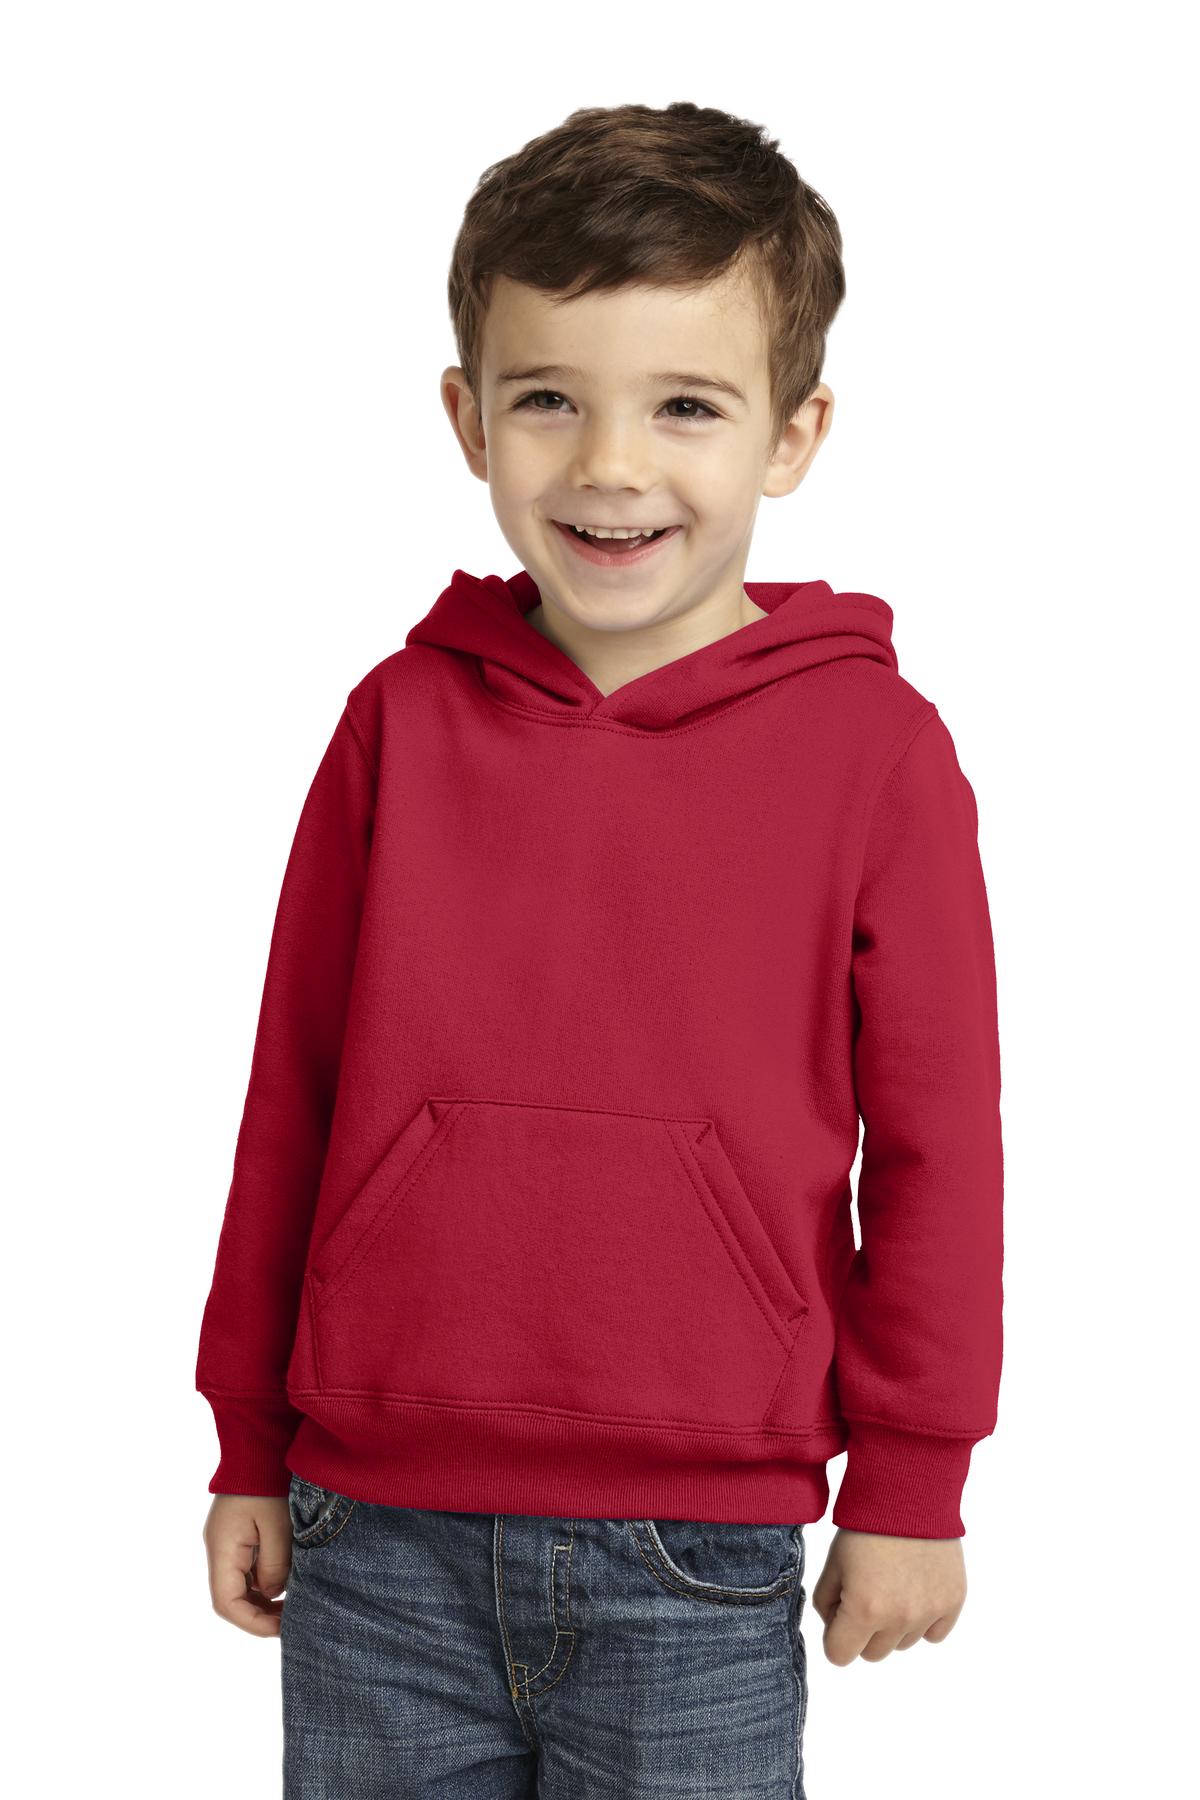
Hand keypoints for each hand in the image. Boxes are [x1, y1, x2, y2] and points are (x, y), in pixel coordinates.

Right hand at [202, 1494, 292, 1636]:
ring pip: (239, 1585)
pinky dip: (263, 1582)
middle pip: (231, 1597)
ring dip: (262, 1600)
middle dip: (259, 1615)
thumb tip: (273, 1593)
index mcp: (222, 1547)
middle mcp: (218, 1547)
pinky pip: (246, 1568)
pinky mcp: (238, 1533)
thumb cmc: (269, 1480)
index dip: (252, 1622)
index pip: (226, 1602)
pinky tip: (286, 1582)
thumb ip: (275, 1563)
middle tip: (292, 1620)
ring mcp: (226, 1540)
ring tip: (293, 1605)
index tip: (282, 1628)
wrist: (259, 1443)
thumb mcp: (278, 1524)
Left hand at [811, 1527, 966, 1663]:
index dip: (835, 1636)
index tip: (840, 1615)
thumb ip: (826, 1603)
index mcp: (863, 1609)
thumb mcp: (833, 1562)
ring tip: (893, 1583)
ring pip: (903, 1644)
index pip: (839, 1656)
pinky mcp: (953, 1602)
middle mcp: (899, 1618)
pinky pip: (934, 1634)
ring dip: (894, 1624)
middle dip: (864, 1631)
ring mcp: (930, 1612)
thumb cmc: (866, 1525)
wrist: (910, 1493)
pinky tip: (916, 1589)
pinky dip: (924, 1620)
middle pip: (872, 1654)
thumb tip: (836, 1626)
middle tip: (867, 1593)